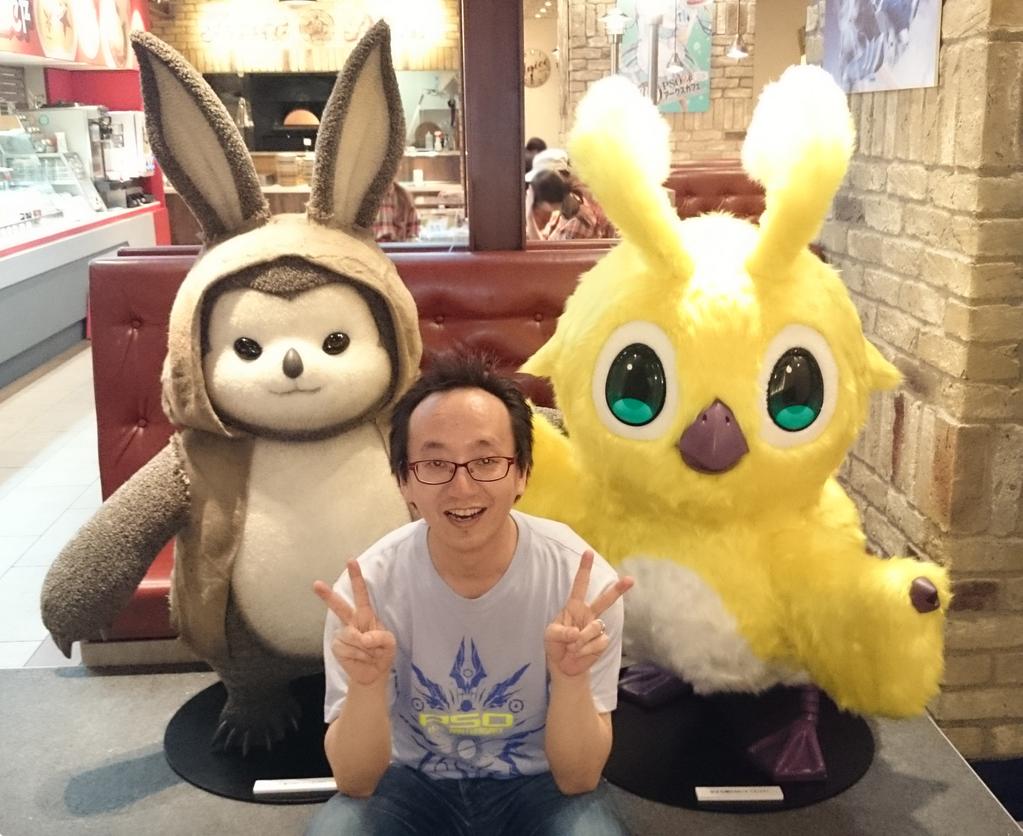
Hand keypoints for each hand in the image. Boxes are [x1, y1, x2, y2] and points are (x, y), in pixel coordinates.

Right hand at [313, 560, 395, 689]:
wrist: (372, 675)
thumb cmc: (382, 654)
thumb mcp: (390, 644)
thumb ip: (381, 637)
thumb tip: (363, 637)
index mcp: (366, 616)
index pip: (361, 594)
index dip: (356, 578)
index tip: (350, 560)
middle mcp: (352, 622)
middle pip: (339, 606)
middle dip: (327, 595)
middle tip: (316, 584)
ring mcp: (343, 634)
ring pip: (351, 635)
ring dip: (363, 648)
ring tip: (369, 653)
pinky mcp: (337, 647)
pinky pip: (346, 648)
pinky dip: (357, 655)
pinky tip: (360, 658)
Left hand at [545, 551, 633, 679]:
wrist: (564, 667)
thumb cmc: (555, 646)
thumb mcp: (550, 636)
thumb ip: (560, 632)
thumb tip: (576, 633)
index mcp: (574, 607)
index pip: (579, 585)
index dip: (584, 569)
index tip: (588, 552)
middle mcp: (588, 614)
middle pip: (605, 600)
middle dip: (618, 590)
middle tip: (631, 579)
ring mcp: (597, 628)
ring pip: (595, 627)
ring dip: (582, 640)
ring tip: (572, 647)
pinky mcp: (603, 641)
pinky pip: (598, 642)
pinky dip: (586, 650)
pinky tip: (580, 653)